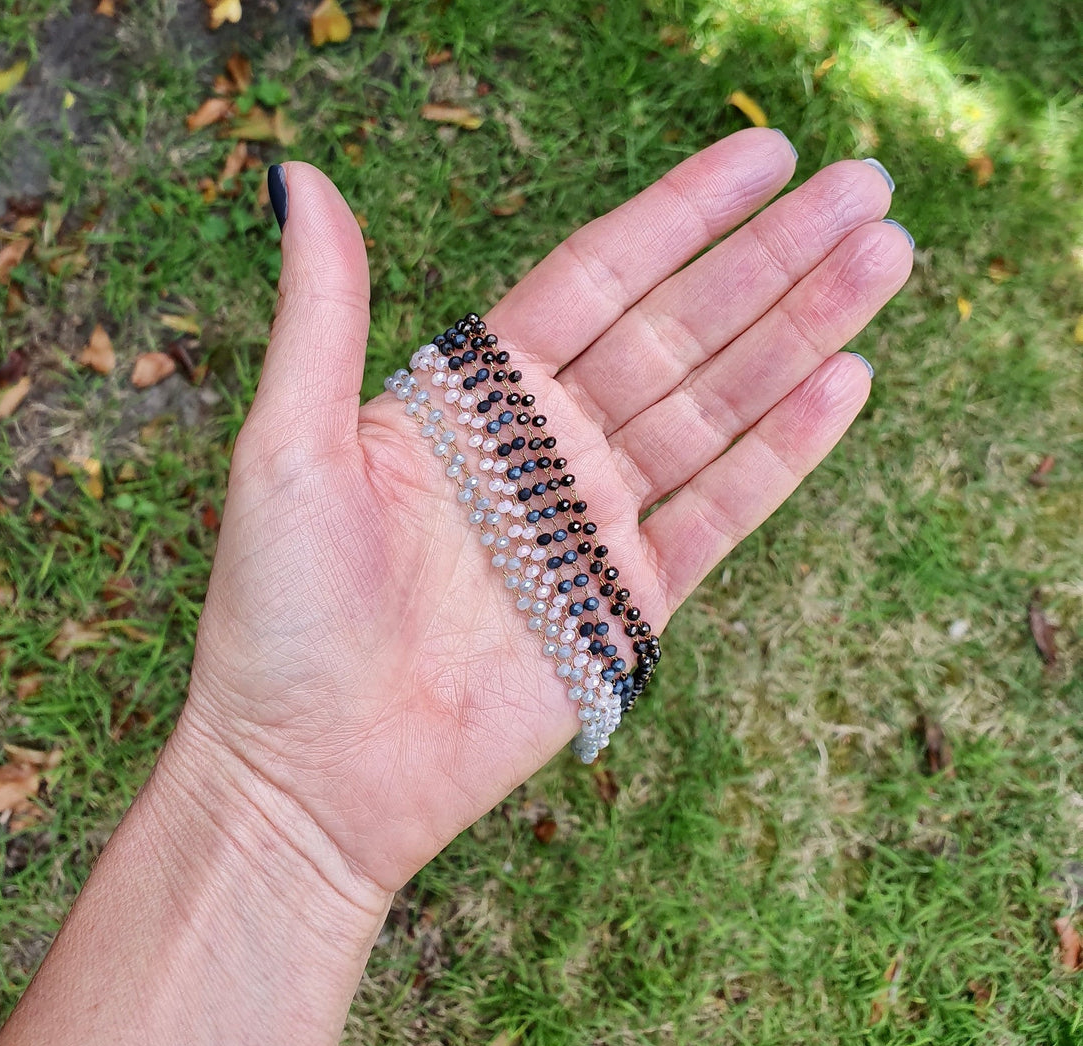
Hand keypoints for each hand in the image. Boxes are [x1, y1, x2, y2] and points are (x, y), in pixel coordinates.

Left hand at [174, 129, 911, 893]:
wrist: (316, 772)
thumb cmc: (279, 615)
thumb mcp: (290, 448)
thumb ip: (325, 314)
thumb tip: (298, 177)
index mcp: (473, 400)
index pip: (597, 279)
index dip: (682, 214)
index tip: (768, 155)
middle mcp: (543, 449)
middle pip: (678, 332)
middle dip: (772, 260)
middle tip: (868, 190)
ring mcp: (592, 525)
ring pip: (715, 409)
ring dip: (801, 336)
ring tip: (884, 259)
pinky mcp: (628, 605)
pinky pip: (720, 512)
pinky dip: (783, 452)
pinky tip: (846, 382)